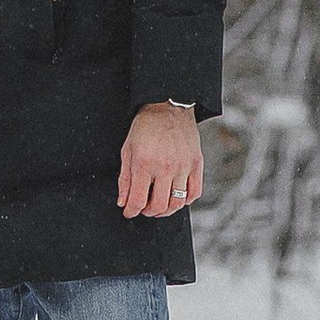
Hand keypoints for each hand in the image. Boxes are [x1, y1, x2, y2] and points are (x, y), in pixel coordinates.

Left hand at [118, 102, 202, 220]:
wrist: (167, 107)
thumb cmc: (145, 127)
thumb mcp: (127, 150)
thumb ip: (125, 178)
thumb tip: (123, 202)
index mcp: (144, 163)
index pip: (138, 200)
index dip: (131, 211)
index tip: (129, 212)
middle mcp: (165, 167)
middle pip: (159, 206)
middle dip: (148, 213)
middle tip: (143, 208)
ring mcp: (183, 166)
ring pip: (177, 204)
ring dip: (166, 211)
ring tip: (158, 205)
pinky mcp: (196, 164)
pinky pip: (194, 193)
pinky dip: (185, 201)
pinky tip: (175, 197)